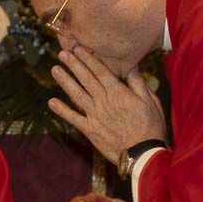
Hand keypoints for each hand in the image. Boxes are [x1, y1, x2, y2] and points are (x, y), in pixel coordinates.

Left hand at [49, 47, 165, 164]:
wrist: (143, 153)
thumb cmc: (150, 126)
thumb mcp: (151, 101)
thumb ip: (138, 83)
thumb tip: (132, 67)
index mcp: (118, 92)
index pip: (100, 71)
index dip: (88, 59)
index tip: (78, 48)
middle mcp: (103, 101)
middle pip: (86, 79)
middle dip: (74, 65)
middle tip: (62, 53)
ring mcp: (95, 115)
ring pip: (77, 94)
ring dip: (65, 81)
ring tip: (55, 69)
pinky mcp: (90, 130)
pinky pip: (73, 118)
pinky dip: (62, 110)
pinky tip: (51, 102)